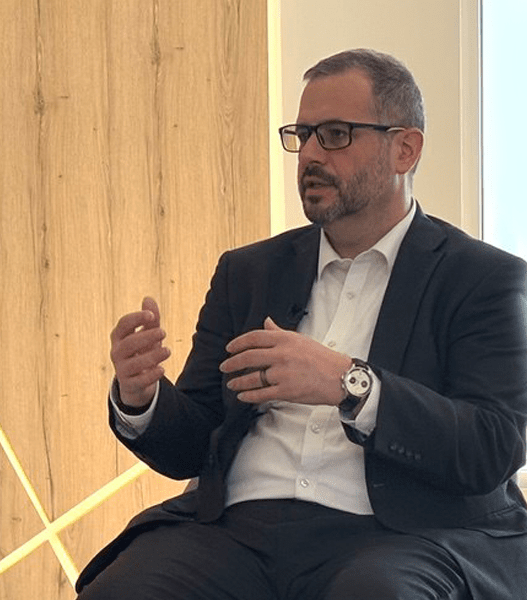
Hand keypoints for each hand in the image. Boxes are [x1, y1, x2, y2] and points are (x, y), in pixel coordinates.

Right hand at [110, 297, 170, 407]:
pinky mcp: (129, 384)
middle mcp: (117, 352)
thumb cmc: (142, 351)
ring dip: (151, 356)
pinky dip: (150, 376)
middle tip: (164, 332)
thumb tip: (148, 298)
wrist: (137, 381)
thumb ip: (150, 319)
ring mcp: (122, 369)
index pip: (123, 325)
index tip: (151, 315)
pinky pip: (138, 381)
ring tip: (168, 351)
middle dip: (145, 337)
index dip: (136, 318)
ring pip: (133, 364)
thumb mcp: (147, 334)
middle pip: (128, 344)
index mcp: (120, 337)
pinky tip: (162, 369)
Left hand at [220, 317, 350, 405]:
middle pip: (249, 357)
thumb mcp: (300, 339)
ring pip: (253, 378)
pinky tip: (243, 396)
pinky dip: (249, 396)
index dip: (238, 343)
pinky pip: (262, 394)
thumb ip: (279, 332)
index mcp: (285, 339)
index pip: (254, 337)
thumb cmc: (322, 358)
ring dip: (238, 382)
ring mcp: (283, 373)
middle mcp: (282, 354)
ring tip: (231, 384)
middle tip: (224, 366)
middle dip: (233, 363)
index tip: (229, 348)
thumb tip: (266, 322)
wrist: (339, 377)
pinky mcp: (286, 391)